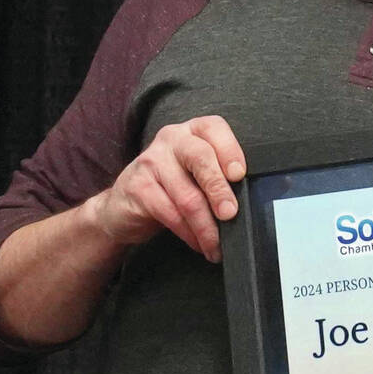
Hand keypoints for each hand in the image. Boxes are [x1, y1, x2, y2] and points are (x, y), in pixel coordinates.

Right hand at [85, 116, 244, 262]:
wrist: (123, 206)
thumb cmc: (171, 187)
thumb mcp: (196, 173)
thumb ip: (219, 175)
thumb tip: (249, 200)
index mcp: (192, 131)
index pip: (214, 128)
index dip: (230, 150)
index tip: (239, 175)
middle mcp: (171, 139)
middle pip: (201, 159)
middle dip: (219, 190)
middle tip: (231, 214)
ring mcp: (151, 162)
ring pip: (188, 196)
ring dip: (206, 227)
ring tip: (216, 245)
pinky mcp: (138, 188)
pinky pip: (171, 214)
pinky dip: (189, 234)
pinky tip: (198, 243)